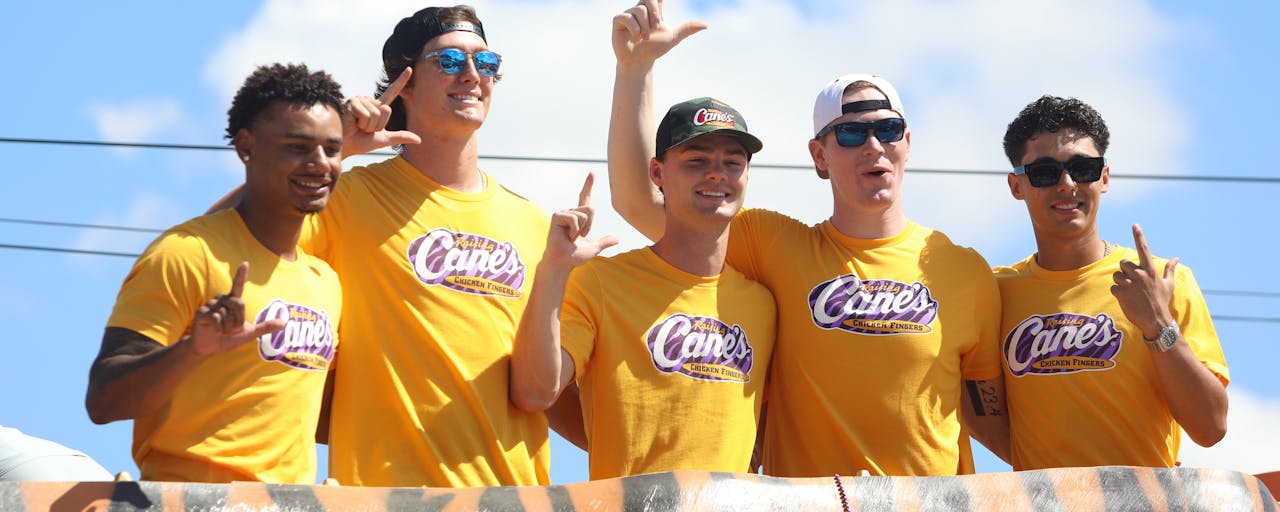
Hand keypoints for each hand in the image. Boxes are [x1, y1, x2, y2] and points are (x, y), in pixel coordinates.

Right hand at [189, 262, 286, 356]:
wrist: (210, 348)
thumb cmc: (229, 338)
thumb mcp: (249, 333)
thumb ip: (265, 327)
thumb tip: (284, 323)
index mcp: (233, 301)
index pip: (238, 285)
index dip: (241, 275)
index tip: (245, 263)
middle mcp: (222, 299)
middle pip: (239, 304)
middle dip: (239, 321)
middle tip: (232, 329)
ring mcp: (210, 305)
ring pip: (227, 314)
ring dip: (228, 328)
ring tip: (222, 331)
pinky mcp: (201, 312)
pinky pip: (216, 318)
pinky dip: (219, 329)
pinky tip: (214, 331)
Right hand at [341, 68, 422, 157]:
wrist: (346, 146)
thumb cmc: (362, 142)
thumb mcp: (384, 139)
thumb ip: (400, 137)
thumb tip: (419, 140)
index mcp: (379, 107)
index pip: (393, 91)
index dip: (402, 80)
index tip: (409, 69)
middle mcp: (370, 101)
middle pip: (387, 110)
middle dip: (378, 125)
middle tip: (365, 128)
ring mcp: (361, 100)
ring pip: (377, 113)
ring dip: (369, 125)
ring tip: (358, 126)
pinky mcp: (353, 102)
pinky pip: (367, 115)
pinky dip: (362, 123)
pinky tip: (353, 123)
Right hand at [543, 173, 619, 267]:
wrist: (563, 262)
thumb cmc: (574, 256)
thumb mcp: (594, 248)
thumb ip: (604, 242)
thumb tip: (616, 240)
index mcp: (579, 218)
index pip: (585, 198)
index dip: (588, 185)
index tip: (592, 172)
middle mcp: (571, 212)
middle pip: (591, 208)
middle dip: (589, 225)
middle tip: (578, 237)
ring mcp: (563, 213)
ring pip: (584, 214)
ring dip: (581, 230)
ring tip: (571, 238)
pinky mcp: (557, 216)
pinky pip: (575, 218)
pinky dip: (574, 231)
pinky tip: (567, 237)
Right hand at [612, 0, 707, 65]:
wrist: (639, 62)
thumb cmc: (654, 49)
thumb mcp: (673, 37)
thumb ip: (688, 28)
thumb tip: (706, 25)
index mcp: (653, 10)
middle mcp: (640, 9)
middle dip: (654, 12)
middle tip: (657, 26)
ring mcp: (628, 14)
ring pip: (639, 10)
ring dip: (645, 27)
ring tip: (645, 37)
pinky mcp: (618, 21)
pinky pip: (627, 17)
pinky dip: (634, 28)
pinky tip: (635, 37)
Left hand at [1110, 224, 1178, 338]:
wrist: (1156, 321)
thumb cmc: (1162, 301)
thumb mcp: (1168, 284)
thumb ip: (1169, 269)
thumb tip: (1176, 258)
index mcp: (1151, 270)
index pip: (1144, 249)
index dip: (1139, 236)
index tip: (1135, 224)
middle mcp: (1140, 274)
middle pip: (1123, 263)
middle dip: (1125, 271)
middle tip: (1133, 282)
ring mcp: (1130, 283)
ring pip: (1116, 275)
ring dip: (1120, 282)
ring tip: (1131, 292)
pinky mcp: (1120, 293)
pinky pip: (1113, 287)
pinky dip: (1117, 292)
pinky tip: (1127, 299)